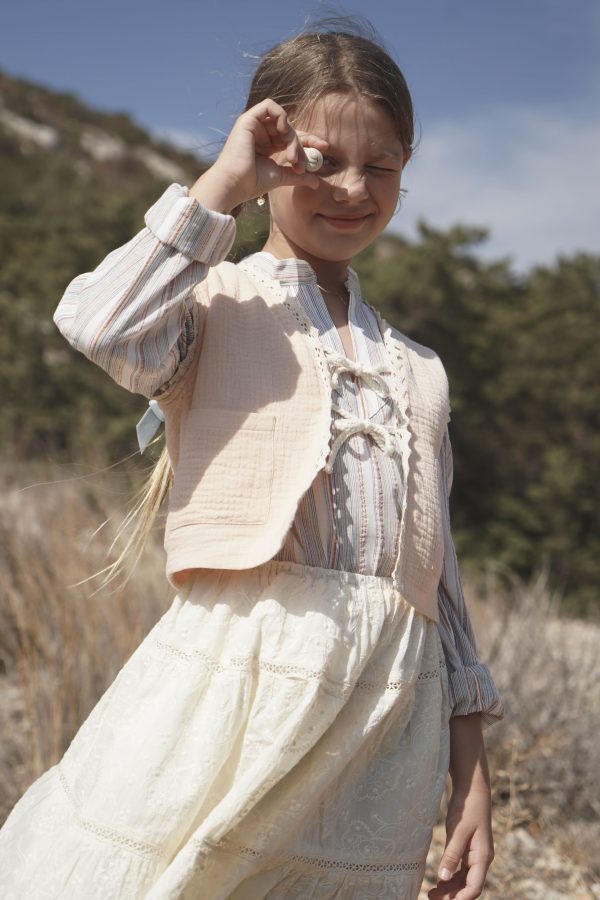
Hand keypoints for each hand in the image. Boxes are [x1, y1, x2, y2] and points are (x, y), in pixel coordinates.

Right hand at [190, 98, 328, 212]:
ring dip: (292, 137)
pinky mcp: (248, 119)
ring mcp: (254, 125)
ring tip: (291, 157)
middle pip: (290, 129)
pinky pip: (270, 107)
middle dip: (302, 143)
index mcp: (267, 146)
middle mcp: (261, 133)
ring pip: (283, 121)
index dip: (309, 140)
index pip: (292, 138)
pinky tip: (283, 133)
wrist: (235, 184)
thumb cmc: (252, 183)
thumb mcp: (281, 177)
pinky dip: (281, 116)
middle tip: (306, 162)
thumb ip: (298, 176)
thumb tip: (316, 182)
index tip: (324, 148)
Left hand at [427, 784, 493, 899]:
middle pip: (469, 886)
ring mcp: (476, 854)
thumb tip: (442, 877)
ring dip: (451, 888)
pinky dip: (452, 876)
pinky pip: (462, 869)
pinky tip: (440, 879)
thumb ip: (451, 854)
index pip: (473, 887)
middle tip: (431, 897)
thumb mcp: (457, 831)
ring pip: (465, 879)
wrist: (473, 790)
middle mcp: (481, 859)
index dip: (459, 898)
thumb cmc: (467, 809)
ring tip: (432, 892)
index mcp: (482, 857)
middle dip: (452, 895)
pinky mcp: (469, 848)